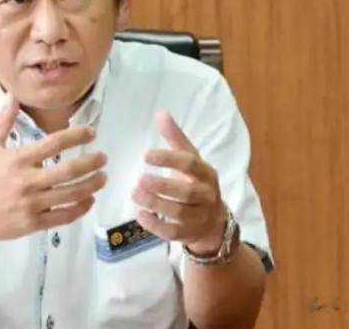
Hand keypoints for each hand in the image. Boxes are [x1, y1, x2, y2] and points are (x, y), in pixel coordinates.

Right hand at [0, 95, 106, 243]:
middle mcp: (28, 181)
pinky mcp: (35, 223)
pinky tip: (89, 199)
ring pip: (70, 194)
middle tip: (103, 157)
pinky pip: (64, 216)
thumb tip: (12, 96)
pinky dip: (80, 208)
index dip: (76, 136)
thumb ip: (3, 122)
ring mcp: (32, 204)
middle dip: (90, 162)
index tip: (91, 132)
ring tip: (103, 177)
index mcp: (18, 160)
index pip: (54, 143)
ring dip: (91, 184)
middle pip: (68, 170)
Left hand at [133, 112, 225, 254]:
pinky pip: (172, 233)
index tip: (146, 156)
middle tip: (139, 179)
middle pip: (185, 192)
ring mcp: (198, 217)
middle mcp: (206, 195)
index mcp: (206, 173)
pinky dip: (154, 225)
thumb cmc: (197, 183)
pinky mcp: (188, 234)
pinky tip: (140, 214)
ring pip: (178, 213)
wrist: (214, 221)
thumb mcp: (191, 160)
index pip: (190, 164)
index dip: (168, 159)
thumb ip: (175, 139)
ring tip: (135, 193)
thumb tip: (161, 113)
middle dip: (161, 186)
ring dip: (154, 203)